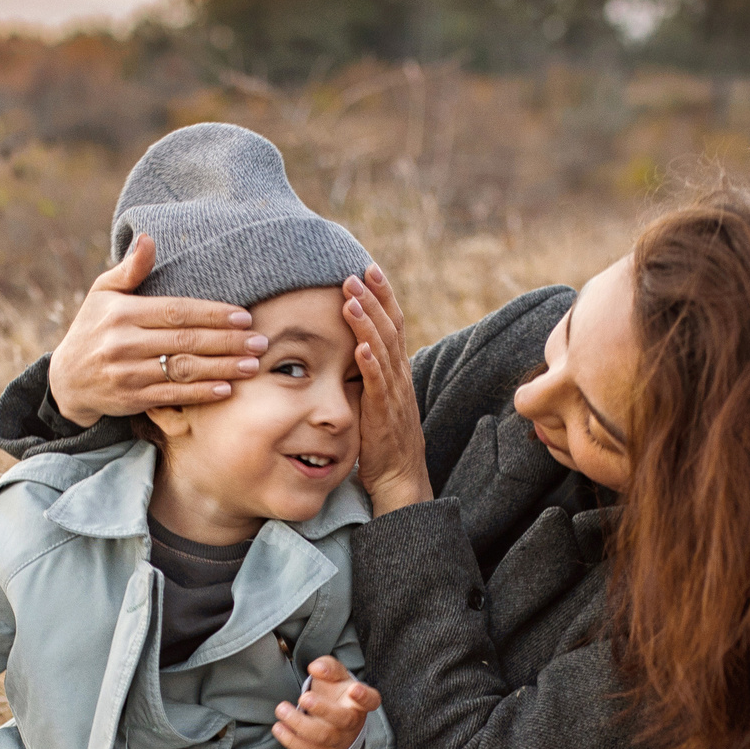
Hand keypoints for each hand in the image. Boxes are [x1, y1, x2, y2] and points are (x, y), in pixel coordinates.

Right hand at [47, 235, 266, 426]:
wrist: (67, 379)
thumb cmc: (93, 328)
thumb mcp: (102, 293)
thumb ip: (130, 269)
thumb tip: (149, 237)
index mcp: (122, 313)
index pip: (176, 312)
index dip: (212, 314)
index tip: (243, 316)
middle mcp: (124, 343)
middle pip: (185, 341)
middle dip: (227, 341)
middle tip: (260, 341)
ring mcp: (128, 373)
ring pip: (183, 370)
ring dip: (222, 368)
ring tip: (251, 365)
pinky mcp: (132, 399)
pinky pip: (173, 396)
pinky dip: (201, 394)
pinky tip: (226, 389)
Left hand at [273, 655, 380, 748]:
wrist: (333, 718)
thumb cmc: (336, 692)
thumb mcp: (335, 675)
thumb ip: (327, 666)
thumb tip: (316, 668)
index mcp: (360, 702)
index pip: (370, 700)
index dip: (364, 696)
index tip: (354, 689)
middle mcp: (353, 722)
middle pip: (343, 719)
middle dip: (323, 709)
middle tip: (304, 697)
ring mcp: (341, 740)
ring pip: (323, 736)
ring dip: (300, 724)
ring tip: (282, 709)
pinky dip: (291, 740)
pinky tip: (278, 727)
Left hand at [344, 266, 431, 514]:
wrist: (399, 478)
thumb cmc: (382, 441)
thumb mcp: (375, 399)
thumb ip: (367, 374)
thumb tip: (350, 349)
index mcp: (397, 370)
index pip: (392, 324)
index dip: (382, 296)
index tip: (368, 269)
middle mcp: (399, 377)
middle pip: (390, 328)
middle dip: (373, 298)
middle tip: (355, 272)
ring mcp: (394, 395)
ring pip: (383, 350)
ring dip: (367, 323)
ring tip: (351, 299)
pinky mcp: (385, 415)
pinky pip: (378, 385)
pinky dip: (370, 364)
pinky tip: (360, 346)